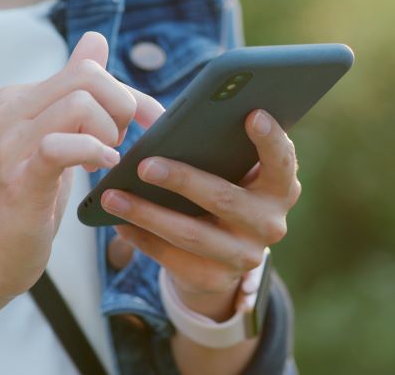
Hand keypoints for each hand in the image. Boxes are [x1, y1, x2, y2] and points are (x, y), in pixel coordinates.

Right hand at [0, 32, 163, 302]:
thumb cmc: (28, 198)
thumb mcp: (55, 136)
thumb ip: (74, 90)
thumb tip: (96, 40)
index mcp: (19, 98)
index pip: (88, 69)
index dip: (128, 94)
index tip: (146, 123)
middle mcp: (9, 112)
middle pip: (88, 76)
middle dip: (121, 107)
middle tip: (118, 143)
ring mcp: (10, 144)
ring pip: (81, 104)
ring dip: (109, 133)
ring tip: (104, 159)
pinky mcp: (19, 179)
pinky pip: (61, 146)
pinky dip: (93, 153)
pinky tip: (101, 168)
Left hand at [102, 110, 299, 320]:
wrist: (225, 254)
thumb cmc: (225, 190)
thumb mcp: (232, 171)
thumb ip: (219, 148)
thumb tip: (167, 125)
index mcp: (280, 188)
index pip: (282, 161)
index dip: (271, 138)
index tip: (253, 114)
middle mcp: (270, 223)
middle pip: (225, 199)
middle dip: (182, 180)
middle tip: (144, 165)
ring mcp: (246, 255)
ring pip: (192, 234)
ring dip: (147, 213)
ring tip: (113, 196)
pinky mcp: (218, 279)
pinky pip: (173, 259)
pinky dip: (142, 238)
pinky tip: (119, 223)